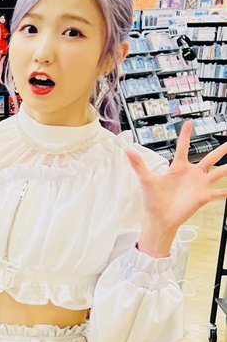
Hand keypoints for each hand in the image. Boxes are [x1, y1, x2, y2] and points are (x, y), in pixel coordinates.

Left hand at [126, 124, 226, 254]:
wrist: (159, 219)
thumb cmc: (152, 200)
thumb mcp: (146, 180)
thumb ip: (138, 164)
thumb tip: (126, 149)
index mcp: (178, 168)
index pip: (183, 147)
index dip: (186, 135)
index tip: (188, 123)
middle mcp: (191, 174)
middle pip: (210, 158)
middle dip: (221, 149)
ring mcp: (199, 185)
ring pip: (218, 173)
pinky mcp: (202, 197)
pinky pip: (219, 193)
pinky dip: (226, 191)